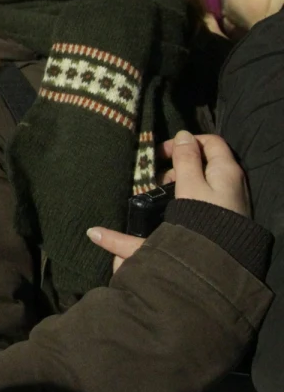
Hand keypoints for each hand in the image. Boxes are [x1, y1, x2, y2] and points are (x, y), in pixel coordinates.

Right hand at [87, 130, 248, 273]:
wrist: (221, 257)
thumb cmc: (205, 217)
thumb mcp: (190, 184)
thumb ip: (185, 159)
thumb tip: (183, 135)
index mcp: (226, 168)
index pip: (209, 141)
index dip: (185, 141)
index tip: (162, 153)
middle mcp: (232, 180)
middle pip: (205, 159)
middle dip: (180, 162)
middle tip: (159, 175)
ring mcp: (229, 197)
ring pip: (203, 177)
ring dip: (181, 178)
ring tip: (162, 190)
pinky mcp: (224, 212)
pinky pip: (205, 192)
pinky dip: (188, 191)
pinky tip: (175, 202)